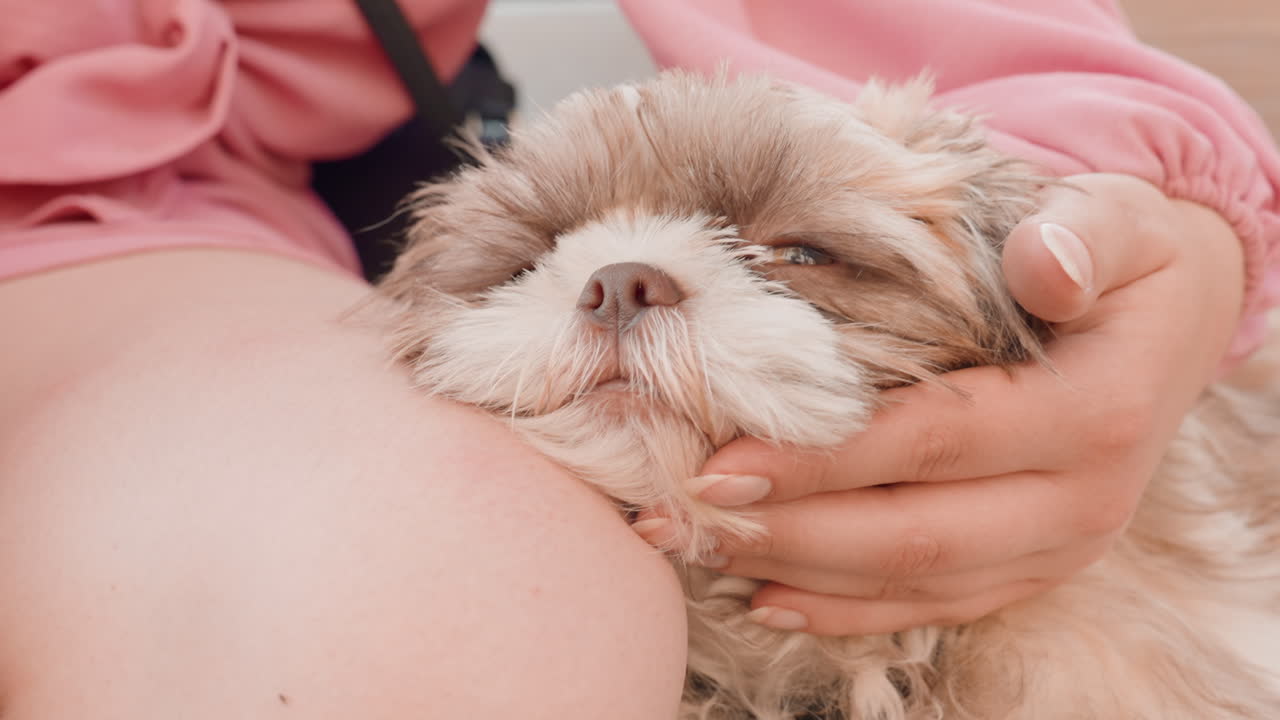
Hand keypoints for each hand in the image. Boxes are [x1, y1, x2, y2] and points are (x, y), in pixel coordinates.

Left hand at [636, 174, 1244, 634]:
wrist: (1167, 326)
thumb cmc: (1118, 264)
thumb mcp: (1117, 222)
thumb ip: (1082, 235)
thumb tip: (1043, 264)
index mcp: (1095, 412)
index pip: (938, 440)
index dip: (827, 456)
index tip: (722, 459)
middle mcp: (1081, 502)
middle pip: (913, 532)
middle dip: (788, 528)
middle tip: (682, 511)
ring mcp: (1056, 549)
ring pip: (913, 582)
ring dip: (797, 572)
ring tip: (696, 547)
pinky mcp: (1028, 570)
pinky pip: (931, 605)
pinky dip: (846, 608)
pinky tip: (766, 595)